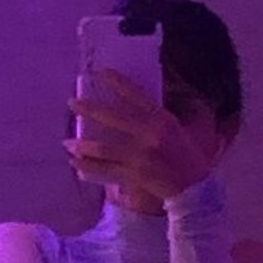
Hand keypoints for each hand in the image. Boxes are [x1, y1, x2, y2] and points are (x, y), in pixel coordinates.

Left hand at [64, 68, 211, 201]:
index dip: (118, 82)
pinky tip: (76, 164)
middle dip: (89, 109)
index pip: (136, 95)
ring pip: (103, 148)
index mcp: (162, 119)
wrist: (195, 189)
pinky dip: (88, 167)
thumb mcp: (177, 129)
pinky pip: (105, 170)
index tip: (101, 73)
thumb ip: (156, 117)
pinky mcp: (134, 175)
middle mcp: (150, 135)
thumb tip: (133, 104)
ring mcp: (140, 156)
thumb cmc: (186, 157)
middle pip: (112, 118)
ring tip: (67, 143)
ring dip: (82, 145)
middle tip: (72, 103)